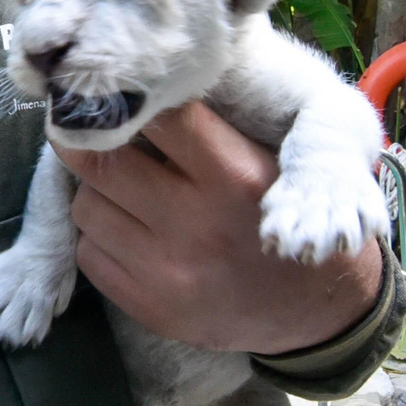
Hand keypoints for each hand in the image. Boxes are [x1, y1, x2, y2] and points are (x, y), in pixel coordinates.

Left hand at [53, 102, 381, 355]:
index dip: (132, 102)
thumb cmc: (290, 218)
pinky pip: (88, 253)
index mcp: (235, 176)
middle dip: (92, 144)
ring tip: (121, 192)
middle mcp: (196, 224)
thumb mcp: (272, 163)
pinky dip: (98, 237)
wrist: (319, 310)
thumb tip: (140, 95)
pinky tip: (127, 233)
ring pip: (85, 206)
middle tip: (95, 138)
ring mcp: (166, 271)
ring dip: (95, 192)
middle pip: (102, 162)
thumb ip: (212, 131)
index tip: (120, 97)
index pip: (159, 118)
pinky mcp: (148, 307)